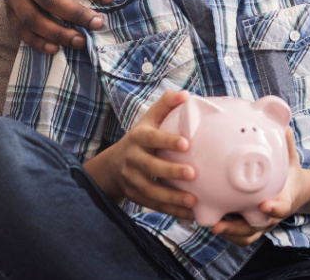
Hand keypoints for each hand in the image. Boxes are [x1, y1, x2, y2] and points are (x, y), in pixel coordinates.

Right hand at [99, 90, 198, 220]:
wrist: (115, 163)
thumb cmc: (143, 136)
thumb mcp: (150, 118)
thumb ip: (166, 104)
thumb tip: (186, 95)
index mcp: (138, 138)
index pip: (152, 138)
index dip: (167, 141)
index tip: (187, 144)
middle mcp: (133, 159)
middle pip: (150, 167)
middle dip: (171, 172)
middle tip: (193, 174)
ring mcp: (132, 180)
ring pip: (151, 191)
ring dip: (172, 197)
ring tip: (193, 201)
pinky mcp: (136, 196)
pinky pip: (154, 206)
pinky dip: (171, 211)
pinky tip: (190, 214)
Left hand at [211, 128, 306, 245]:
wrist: (295, 191)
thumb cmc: (289, 172)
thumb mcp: (290, 158)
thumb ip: (286, 143)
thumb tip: (282, 124)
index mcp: (284, 198)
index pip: (282, 206)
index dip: (274, 208)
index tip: (264, 205)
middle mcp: (272, 214)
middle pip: (256, 228)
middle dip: (237, 228)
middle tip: (219, 223)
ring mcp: (261, 223)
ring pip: (246, 235)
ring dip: (228, 233)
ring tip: (210, 224)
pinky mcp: (252, 226)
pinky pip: (240, 235)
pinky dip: (227, 233)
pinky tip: (209, 221)